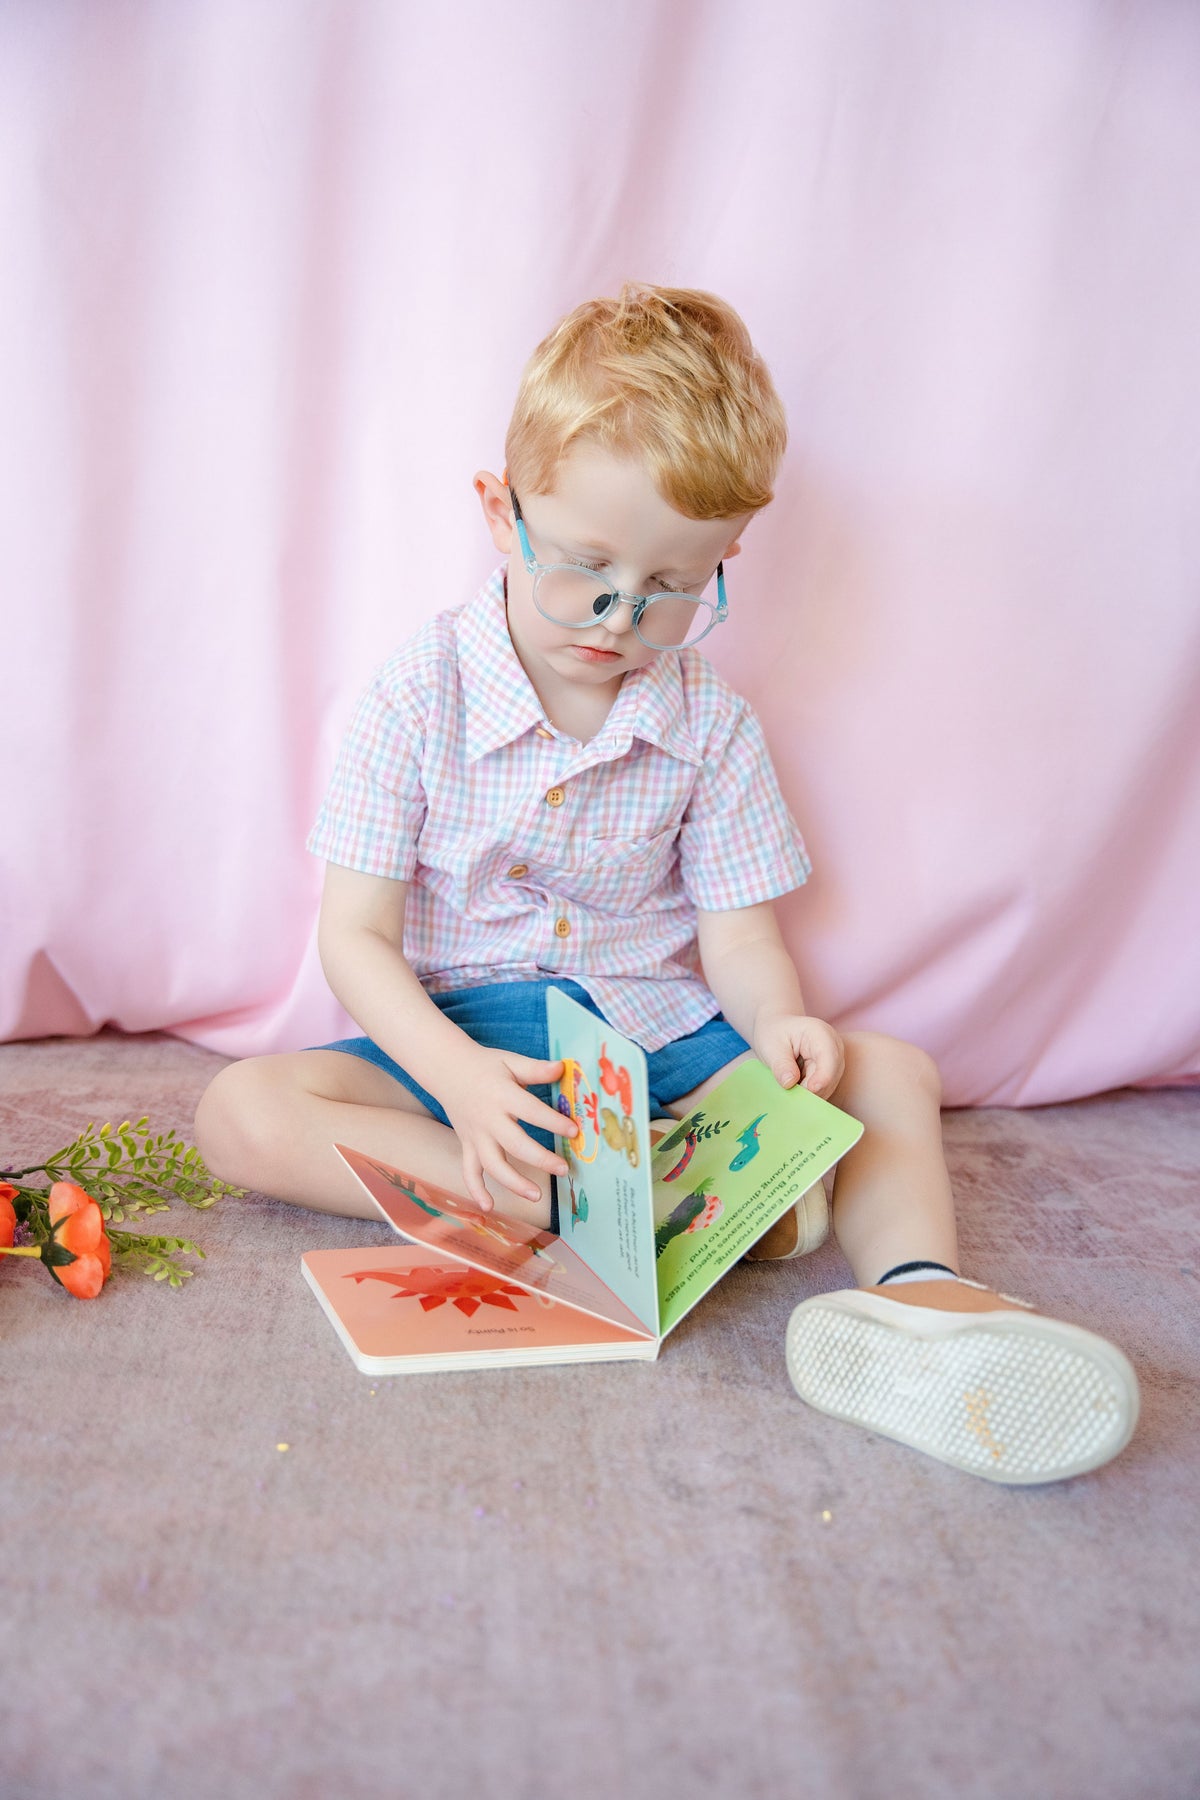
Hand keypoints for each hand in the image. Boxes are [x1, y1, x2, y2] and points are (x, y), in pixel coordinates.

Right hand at [433, 1046, 575, 1210]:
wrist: (447, 1069)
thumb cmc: (485, 1065)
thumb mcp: (510, 1061)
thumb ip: (536, 1069)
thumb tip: (563, 1068)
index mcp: (502, 1096)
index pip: (531, 1112)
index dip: (554, 1123)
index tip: (574, 1131)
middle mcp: (488, 1120)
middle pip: (515, 1145)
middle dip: (541, 1160)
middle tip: (564, 1169)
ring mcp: (476, 1136)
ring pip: (493, 1165)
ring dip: (514, 1183)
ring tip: (537, 1196)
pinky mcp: (467, 1145)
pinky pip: (469, 1172)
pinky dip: (476, 1190)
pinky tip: (489, 1207)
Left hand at [752, 1010, 844, 1099]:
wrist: (776, 1029)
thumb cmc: (773, 1034)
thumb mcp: (771, 1047)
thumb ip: (781, 1065)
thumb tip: (790, 1083)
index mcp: (820, 1033)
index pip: (829, 1058)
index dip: (823, 1077)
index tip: (810, 1089)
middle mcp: (834, 1046)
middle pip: (830, 1075)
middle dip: (811, 1089)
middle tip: (788, 1091)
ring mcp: (834, 1060)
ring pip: (828, 1086)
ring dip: (808, 1092)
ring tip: (788, 1084)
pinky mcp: (830, 1072)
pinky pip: (823, 1089)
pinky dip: (809, 1093)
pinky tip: (795, 1086)